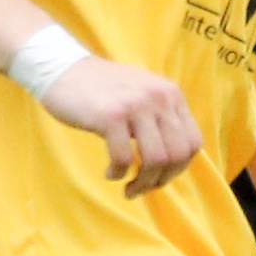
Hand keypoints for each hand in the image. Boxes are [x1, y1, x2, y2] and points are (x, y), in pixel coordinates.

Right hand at [41, 54, 202, 197]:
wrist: (62, 68)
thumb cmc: (102, 90)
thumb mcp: (142, 95)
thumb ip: (161, 120)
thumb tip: (172, 165)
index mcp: (171, 94)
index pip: (193, 142)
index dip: (180, 168)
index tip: (160, 176)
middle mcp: (159, 97)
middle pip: (177, 155)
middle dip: (161, 180)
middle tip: (142, 187)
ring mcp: (135, 105)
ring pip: (154, 160)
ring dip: (142, 182)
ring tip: (128, 187)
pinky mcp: (110, 115)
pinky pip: (123, 158)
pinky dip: (118, 173)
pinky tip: (110, 172)